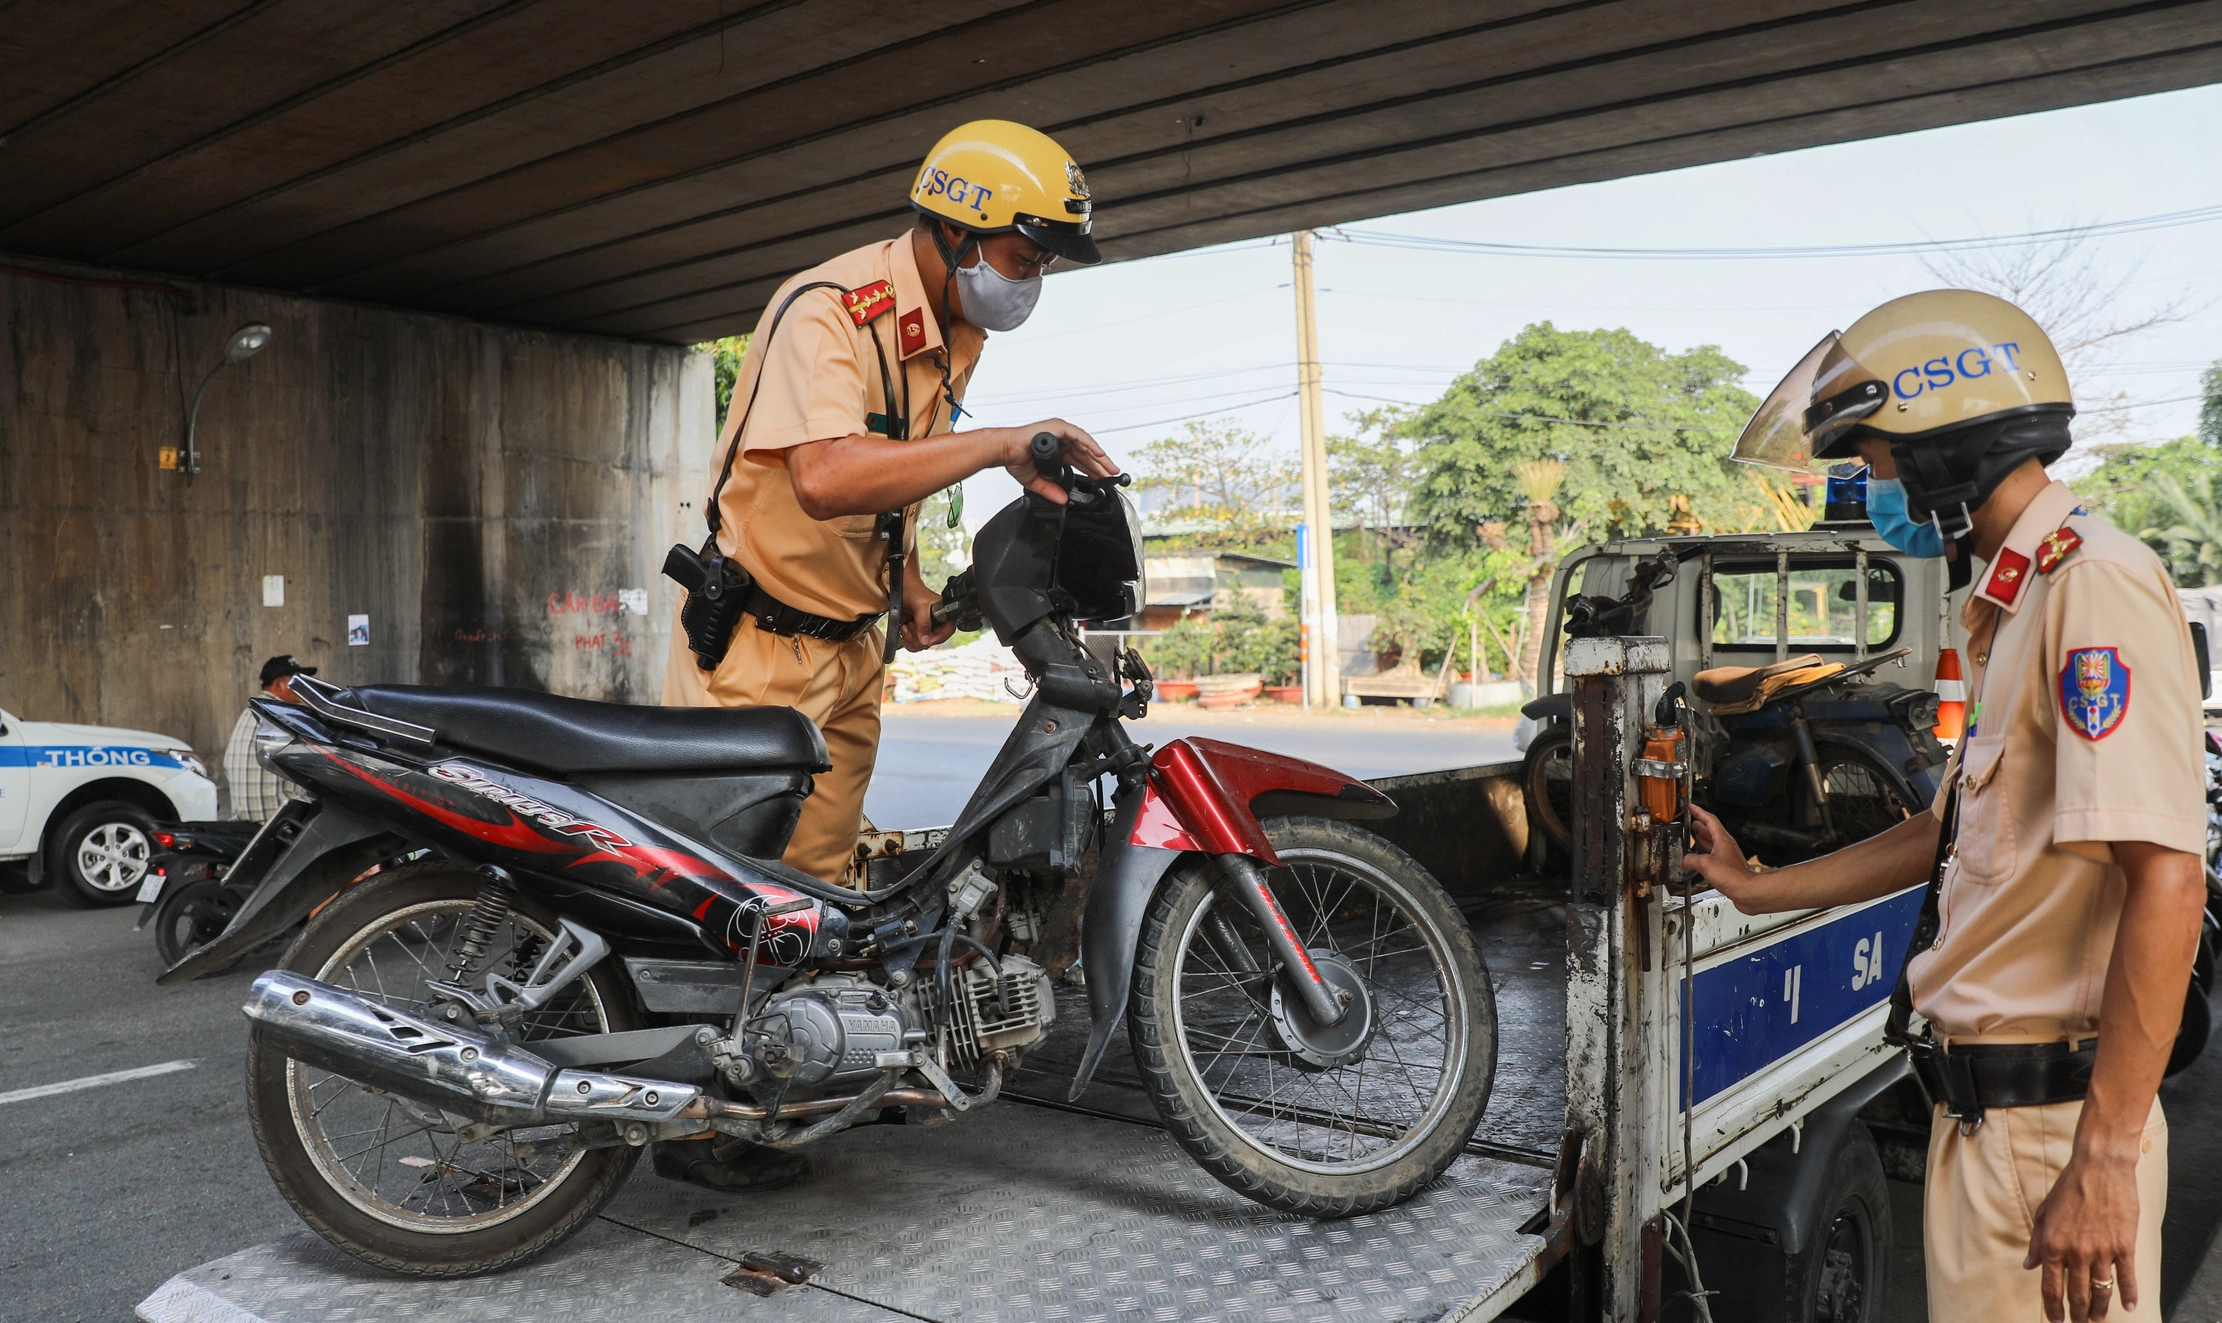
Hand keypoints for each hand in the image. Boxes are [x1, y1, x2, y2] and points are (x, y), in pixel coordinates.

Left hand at [900, 571, 955, 651]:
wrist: (900, 589)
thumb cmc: (913, 591)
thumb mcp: (920, 605)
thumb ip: (924, 623)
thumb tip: (925, 641)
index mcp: (945, 615)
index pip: (947, 633)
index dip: (936, 638)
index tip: (924, 638)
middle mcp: (938, 624)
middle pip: (932, 642)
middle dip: (918, 635)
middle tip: (912, 623)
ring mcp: (927, 630)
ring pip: (922, 645)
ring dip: (911, 637)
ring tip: (907, 624)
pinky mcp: (917, 633)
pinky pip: (914, 646)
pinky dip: (906, 640)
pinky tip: (904, 628)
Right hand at [1002, 418, 1117, 503]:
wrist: (1005, 451)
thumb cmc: (1016, 459)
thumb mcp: (1037, 481)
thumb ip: (1050, 490)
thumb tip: (1062, 500)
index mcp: (1057, 450)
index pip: (1080, 460)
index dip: (1092, 470)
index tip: (1103, 480)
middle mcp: (1061, 440)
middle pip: (1086, 453)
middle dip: (1100, 465)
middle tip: (1112, 476)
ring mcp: (1060, 433)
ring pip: (1085, 445)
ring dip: (1099, 457)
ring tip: (1110, 468)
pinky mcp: (1058, 428)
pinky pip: (1079, 436)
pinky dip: (1090, 444)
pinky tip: (1100, 454)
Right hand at [1680, 805, 1774, 912]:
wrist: (1747, 890)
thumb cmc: (1733, 876)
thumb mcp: (1705, 864)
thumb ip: (1691, 860)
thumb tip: (1684, 861)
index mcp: (1722, 840)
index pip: (1710, 820)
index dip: (1699, 812)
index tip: (1692, 807)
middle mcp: (1726, 846)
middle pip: (1712, 830)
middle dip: (1701, 825)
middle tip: (1692, 821)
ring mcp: (1727, 856)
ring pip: (1713, 843)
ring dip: (1703, 838)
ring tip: (1694, 836)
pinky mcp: (1727, 867)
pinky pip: (1714, 855)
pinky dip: (1705, 854)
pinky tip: (1699, 860)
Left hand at [2026, 1152, 2141, 1320]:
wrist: (2099, 1168)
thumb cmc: (2069, 1187)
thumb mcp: (2044, 1213)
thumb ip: (2038, 1243)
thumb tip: (2029, 1266)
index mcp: (2053, 1245)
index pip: (2051, 1288)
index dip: (2053, 1308)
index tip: (2056, 1320)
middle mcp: (2076, 1252)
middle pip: (2077, 1295)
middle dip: (2078, 1314)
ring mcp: (2102, 1251)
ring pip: (2101, 1291)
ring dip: (2099, 1309)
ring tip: (2097, 1319)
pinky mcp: (2124, 1246)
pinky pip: (2127, 1278)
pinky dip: (2128, 1295)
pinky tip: (2128, 1307)